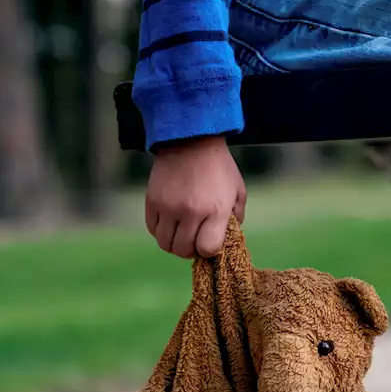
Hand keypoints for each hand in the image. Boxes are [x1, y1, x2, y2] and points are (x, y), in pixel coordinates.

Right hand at [145, 136, 246, 258]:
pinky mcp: (152, 201)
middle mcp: (191, 211)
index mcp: (216, 209)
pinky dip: (161, 231)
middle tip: (194, 240)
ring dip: (174, 243)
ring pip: (165, 244)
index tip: (210, 242)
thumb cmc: (219, 167)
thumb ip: (236, 217)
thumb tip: (226, 239)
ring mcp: (169, 207)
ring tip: (181, 233)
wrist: (191, 140)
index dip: (209, 250)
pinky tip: (170, 222)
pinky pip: (152, 229)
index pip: (208, 249)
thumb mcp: (238, 190)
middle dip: (191, 250)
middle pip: (184, 250)